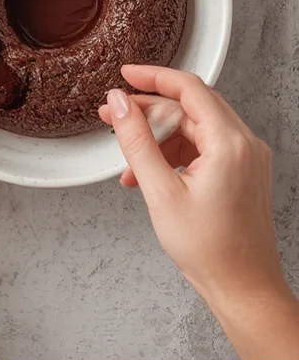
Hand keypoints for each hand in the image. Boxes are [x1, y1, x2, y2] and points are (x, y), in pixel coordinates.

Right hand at [100, 67, 298, 359]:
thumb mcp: (160, 193)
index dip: (153, 77)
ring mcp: (246, 159)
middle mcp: (244, 144)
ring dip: (159, 141)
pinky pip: (204, 150)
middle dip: (150, 112)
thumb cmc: (209, 249)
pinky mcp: (242, 174)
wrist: (242, 285)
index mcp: (230, 143)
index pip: (190, 89)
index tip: (125, 75)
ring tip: (127, 164)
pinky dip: (175, 157)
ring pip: (195, 131)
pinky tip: (150, 177)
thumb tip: (120, 105)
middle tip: (112, 117)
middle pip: (191, 108)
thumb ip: (137, 143)